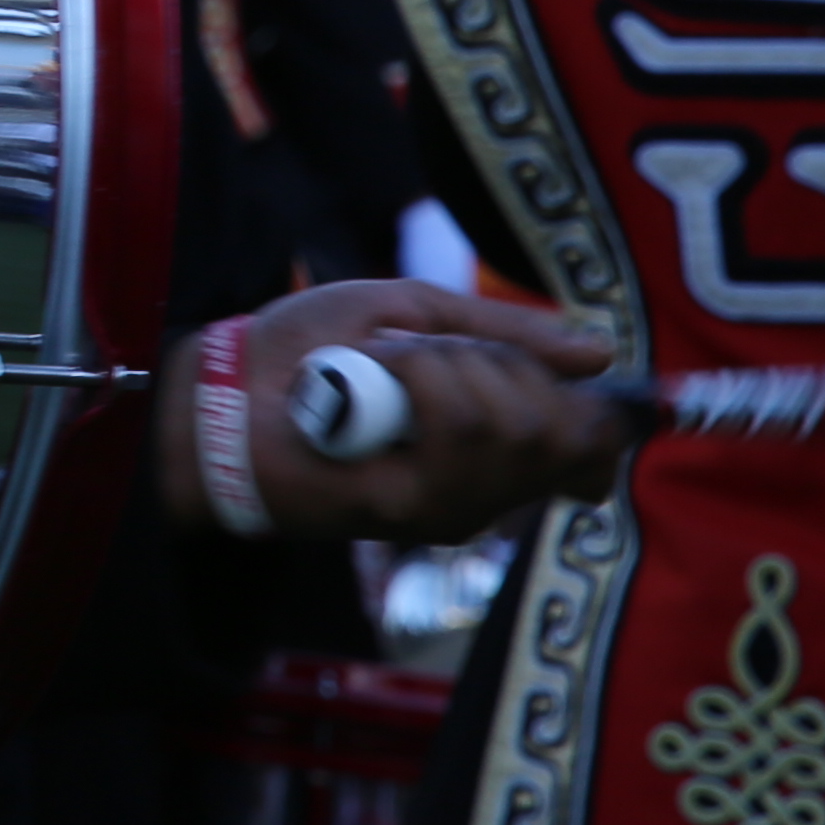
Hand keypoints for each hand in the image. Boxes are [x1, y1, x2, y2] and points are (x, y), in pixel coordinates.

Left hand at [161, 282, 635, 545]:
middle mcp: (490, 488)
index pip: (595, 453)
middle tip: (422, 352)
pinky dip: (411, 376)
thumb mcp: (414, 313)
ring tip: (382, 367)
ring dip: (442, 364)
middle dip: (497, 362)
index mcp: (497, 447)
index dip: (601, 415)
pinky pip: (459, 429)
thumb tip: (601, 351)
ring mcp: (456, 506)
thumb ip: (503, 332)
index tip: (570, 378)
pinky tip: (365, 387)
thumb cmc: (308, 351)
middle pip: (566, 427)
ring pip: (514, 425)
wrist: (222, 384)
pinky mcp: (413, 510)